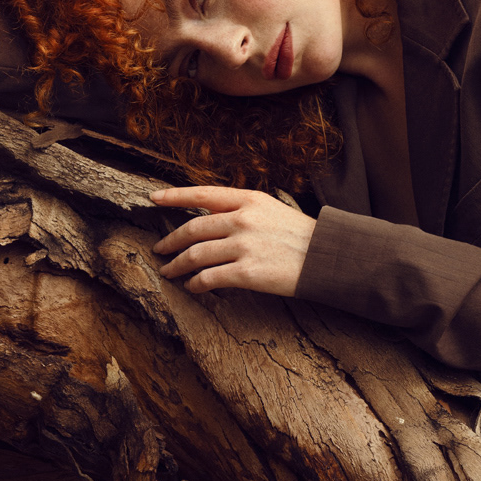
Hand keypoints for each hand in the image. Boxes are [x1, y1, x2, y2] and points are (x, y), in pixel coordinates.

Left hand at [149, 186, 315, 296]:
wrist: (327, 258)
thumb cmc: (301, 235)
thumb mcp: (272, 209)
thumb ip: (242, 210)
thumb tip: (211, 218)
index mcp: (249, 199)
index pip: (203, 194)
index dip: (175, 196)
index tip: (153, 199)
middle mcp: (243, 219)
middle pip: (193, 229)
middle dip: (171, 240)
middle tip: (159, 248)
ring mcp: (243, 246)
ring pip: (196, 255)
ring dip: (178, 264)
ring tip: (169, 271)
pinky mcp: (247, 273)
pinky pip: (209, 278)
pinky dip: (196, 283)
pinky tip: (193, 286)